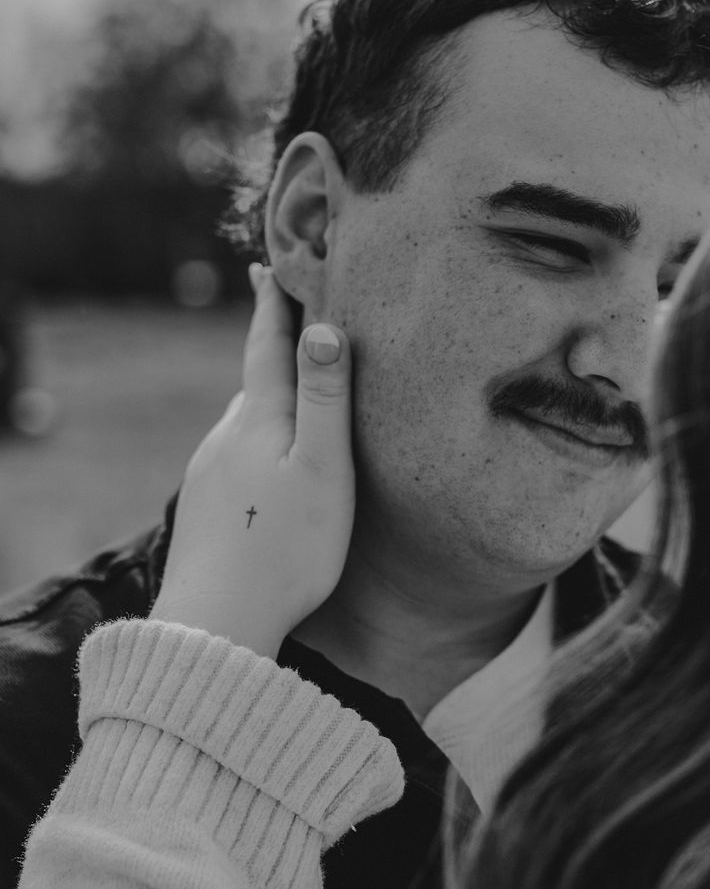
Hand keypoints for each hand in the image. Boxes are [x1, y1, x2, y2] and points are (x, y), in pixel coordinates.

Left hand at [151, 266, 353, 657]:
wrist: (216, 625)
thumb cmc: (285, 551)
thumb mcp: (321, 470)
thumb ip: (325, 400)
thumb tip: (324, 326)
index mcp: (258, 420)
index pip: (266, 345)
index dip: (274, 303)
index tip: (270, 262)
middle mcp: (226, 438)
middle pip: (256, 381)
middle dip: (275, 349)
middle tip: (294, 318)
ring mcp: (209, 474)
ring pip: (245, 421)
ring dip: (269, 400)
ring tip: (294, 391)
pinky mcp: (206, 509)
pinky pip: (236, 456)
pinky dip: (259, 442)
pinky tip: (270, 465)